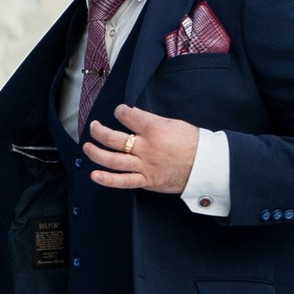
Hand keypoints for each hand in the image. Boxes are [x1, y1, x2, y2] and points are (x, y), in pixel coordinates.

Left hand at [84, 105, 201, 194]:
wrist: (206, 166)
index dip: (120, 112)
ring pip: (113, 160)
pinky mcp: (146, 180)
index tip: (119, 112)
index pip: (127, 116)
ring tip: (87, 147)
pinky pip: (123, 181)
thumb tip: (132, 113)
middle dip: (99, 132)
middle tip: (94, 127)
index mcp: (154, 129)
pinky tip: (94, 175)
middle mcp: (146, 147)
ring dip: (96, 153)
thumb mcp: (173, 123)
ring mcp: (145, 165)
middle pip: (114, 139)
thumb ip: (150, 119)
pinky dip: (107, 179)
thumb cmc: (193, 142)